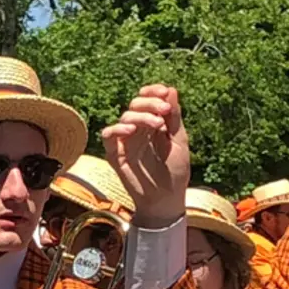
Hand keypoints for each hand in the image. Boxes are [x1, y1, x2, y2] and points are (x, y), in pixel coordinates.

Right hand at [102, 85, 190, 227]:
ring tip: (157, 125)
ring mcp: (126, 141)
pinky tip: (132, 132)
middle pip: (135, 104)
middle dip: (150, 103)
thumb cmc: (175, 172)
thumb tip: (171, 89)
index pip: (147, 99)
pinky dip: (118, 129)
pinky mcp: (115, 153)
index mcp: (154, 124)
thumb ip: (174, 117)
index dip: (153, 91)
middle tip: (164, 111)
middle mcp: (138, 130)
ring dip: (141, 116)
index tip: (164, 92)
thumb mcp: (179, 141)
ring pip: (125, 117)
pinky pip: (108, 134)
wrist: (167, 199)